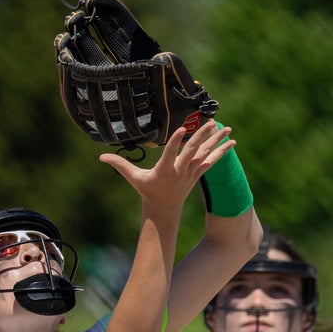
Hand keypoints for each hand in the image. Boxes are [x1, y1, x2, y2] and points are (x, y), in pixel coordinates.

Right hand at [99, 121, 233, 215]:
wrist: (164, 209)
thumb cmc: (147, 191)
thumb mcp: (133, 178)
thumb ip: (119, 165)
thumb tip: (100, 156)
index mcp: (165, 169)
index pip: (171, 153)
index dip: (176, 141)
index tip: (182, 128)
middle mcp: (180, 170)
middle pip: (192, 151)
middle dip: (202, 137)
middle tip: (211, 122)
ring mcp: (191, 172)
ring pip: (206, 154)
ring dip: (217, 140)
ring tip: (228, 128)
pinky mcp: (197, 174)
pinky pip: (212, 161)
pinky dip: (222, 152)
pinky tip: (232, 142)